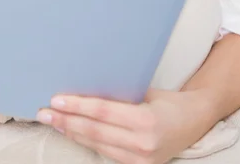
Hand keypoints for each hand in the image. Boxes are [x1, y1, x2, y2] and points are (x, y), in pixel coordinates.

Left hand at [36, 87, 214, 162]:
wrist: (196, 122)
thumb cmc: (170, 101)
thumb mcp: (146, 91)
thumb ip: (120, 93)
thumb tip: (87, 84)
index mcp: (146, 120)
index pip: (103, 113)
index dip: (78, 106)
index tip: (56, 100)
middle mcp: (143, 144)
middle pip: (95, 131)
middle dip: (66, 121)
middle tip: (44, 112)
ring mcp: (140, 159)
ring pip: (97, 145)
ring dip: (72, 132)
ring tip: (52, 121)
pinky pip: (105, 153)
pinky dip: (87, 141)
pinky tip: (73, 132)